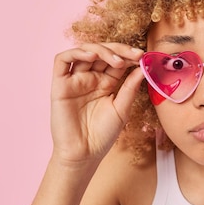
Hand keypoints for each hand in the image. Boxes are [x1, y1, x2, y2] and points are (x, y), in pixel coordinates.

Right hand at [50, 43, 143, 164]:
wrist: (84, 154)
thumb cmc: (103, 135)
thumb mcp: (122, 108)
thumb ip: (130, 87)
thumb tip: (143, 67)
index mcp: (105, 83)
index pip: (117, 60)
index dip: (129, 55)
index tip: (143, 57)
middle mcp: (90, 78)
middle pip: (102, 52)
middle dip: (119, 50)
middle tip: (134, 55)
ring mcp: (75, 80)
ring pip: (85, 51)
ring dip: (102, 50)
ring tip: (117, 61)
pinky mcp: (60, 84)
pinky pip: (62, 60)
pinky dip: (76, 53)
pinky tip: (92, 57)